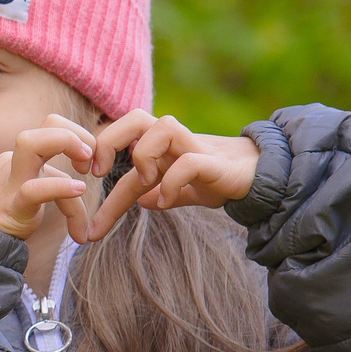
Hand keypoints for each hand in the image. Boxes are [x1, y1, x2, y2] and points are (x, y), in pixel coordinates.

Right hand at [0, 121, 94, 240]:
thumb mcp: (28, 195)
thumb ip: (50, 184)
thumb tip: (80, 187)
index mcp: (20, 158)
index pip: (55, 128)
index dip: (79, 138)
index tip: (88, 166)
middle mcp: (15, 162)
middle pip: (50, 123)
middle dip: (78, 135)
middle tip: (90, 163)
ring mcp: (10, 182)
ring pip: (33, 143)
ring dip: (69, 145)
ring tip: (86, 175)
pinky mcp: (10, 208)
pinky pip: (34, 190)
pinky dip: (60, 189)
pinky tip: (77, 192)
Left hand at [73, 111, 258, 239]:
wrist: (262, 176)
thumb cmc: (220, 179)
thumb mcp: (184, 189)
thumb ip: (160, 192)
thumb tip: (142, 200)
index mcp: (160, 148)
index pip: (122, 161)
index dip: (100, 195)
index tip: (88, 234)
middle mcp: (173, 141)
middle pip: (133, 118)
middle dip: (107, 141)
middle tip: (98, 172)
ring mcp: (194, 147)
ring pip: (159, 126)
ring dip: (144, 156)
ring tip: (146, 183)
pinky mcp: (214, 161)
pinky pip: (187, 161)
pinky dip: (171, 181)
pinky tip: (165, 201)